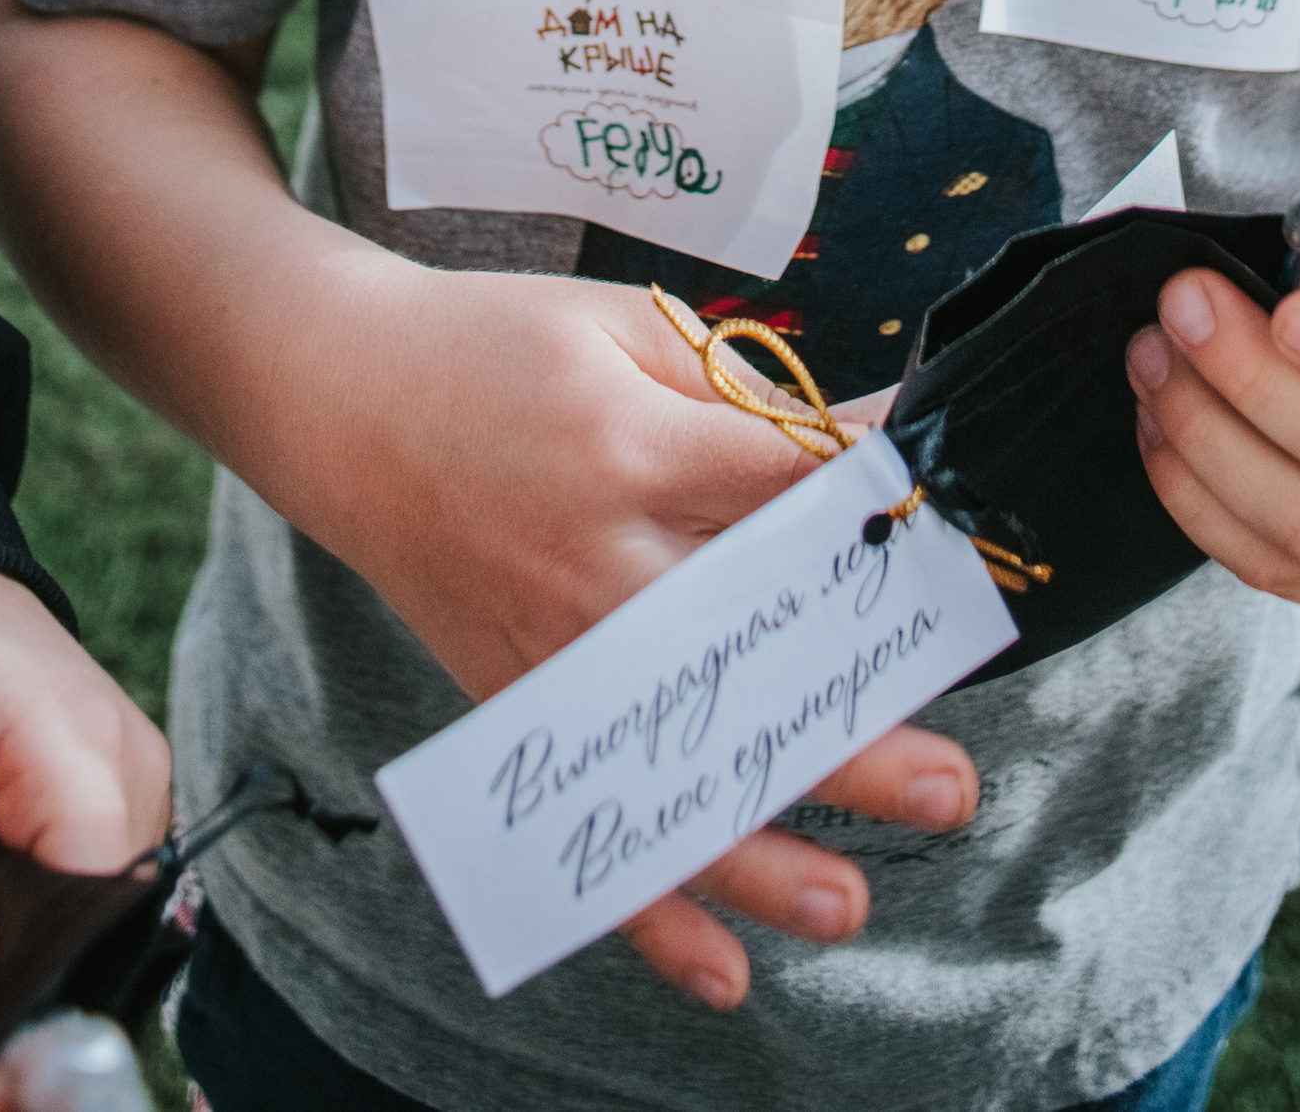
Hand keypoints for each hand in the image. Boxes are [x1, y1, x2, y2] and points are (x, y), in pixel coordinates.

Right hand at [310, 267, 978, 1010]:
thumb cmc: (496, 346)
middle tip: (949, 786)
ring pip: (672, 771)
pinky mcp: (517, 703)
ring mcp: (550, 650)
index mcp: (631, 449)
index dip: (882, 523)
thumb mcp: (623, 325)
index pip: (788, 499)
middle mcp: (593, 565)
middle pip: (742, 666)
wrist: (342, 397)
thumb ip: (744, 387)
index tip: (957, 547)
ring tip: (853, 902)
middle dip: (848, 731)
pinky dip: (645, 910)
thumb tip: (873, 434)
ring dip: (762, 851)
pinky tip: (723, 974)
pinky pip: (589, 822)